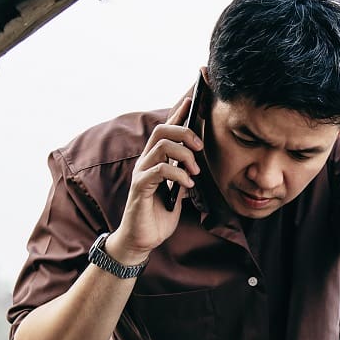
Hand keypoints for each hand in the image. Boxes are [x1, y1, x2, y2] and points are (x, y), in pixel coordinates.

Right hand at [107, 95, 201, 263]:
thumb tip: (198, 165)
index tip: (192, 99)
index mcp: (155, 160)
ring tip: (195, 172)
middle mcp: (146, 162)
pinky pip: (159, 170)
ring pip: (161, 146)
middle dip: (184, 132)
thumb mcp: (178, 193)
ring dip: (184, 156)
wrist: (142, 241)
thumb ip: (184, 176)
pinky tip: (187, 185)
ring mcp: (141, 173)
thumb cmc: (158, 216)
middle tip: (200, 148)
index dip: (178, 113)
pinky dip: (178, 174)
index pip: (166, 130)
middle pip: (162, 130)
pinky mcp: (140, 187)